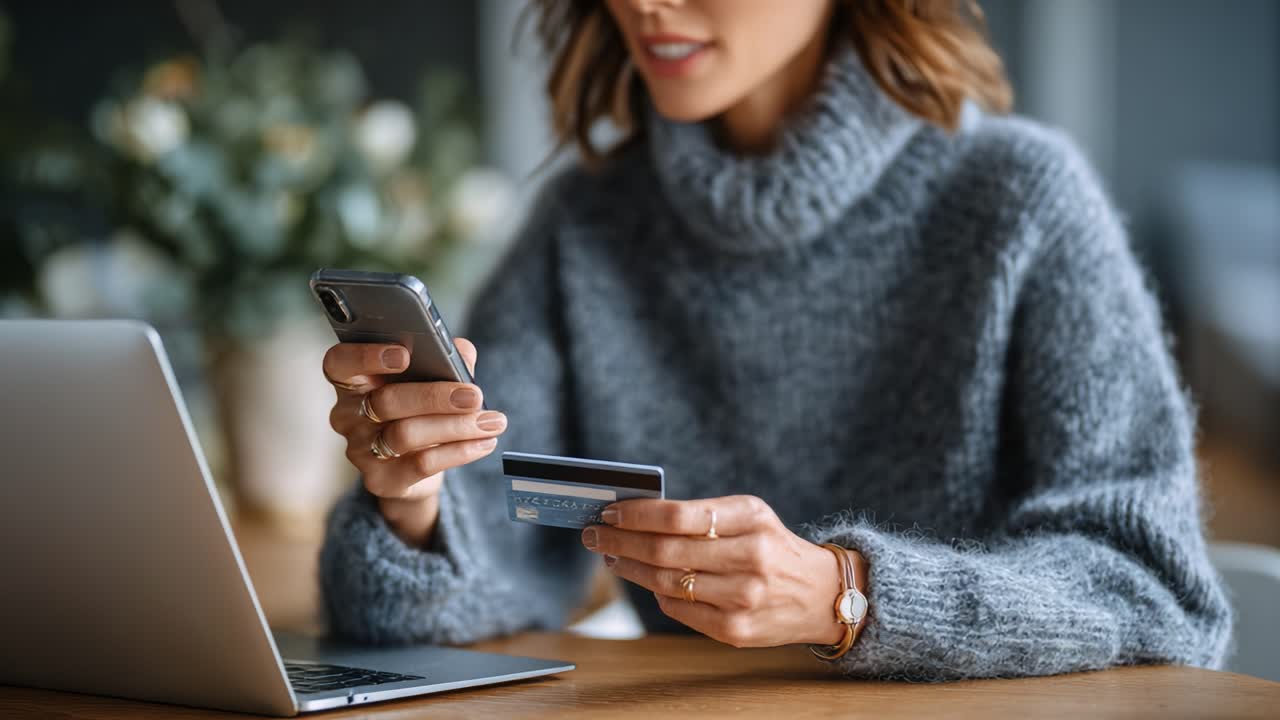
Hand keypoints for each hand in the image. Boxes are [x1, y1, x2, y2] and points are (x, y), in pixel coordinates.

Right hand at [323, 338, 505, 546]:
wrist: (417, 465)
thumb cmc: (421, 408)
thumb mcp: (432, 379)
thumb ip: (445, 359)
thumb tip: (463, 351)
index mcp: (353, 381)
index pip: (339, 363)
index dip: (366, 356)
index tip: (404, 353)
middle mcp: (348, 415)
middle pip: (385, 401)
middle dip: (435, 396)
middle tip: (475, 395)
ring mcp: (360, 450)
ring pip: (405, 435)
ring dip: (455, 427)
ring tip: (491, 422)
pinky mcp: (380, 480)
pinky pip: (421, 465)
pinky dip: (458, 452)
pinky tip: (483, 443)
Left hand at [581, 495, 849, 647]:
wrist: (821, 593)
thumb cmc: (773, 546)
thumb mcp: (750, 515)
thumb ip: (701, 514)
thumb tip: (635, 515)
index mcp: (751, 519)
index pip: (678, 516)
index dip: (636, 515)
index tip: (610, 512)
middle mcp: (750, 557)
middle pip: (665, 550)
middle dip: (620, 541)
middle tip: (595, 535)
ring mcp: (743, 597)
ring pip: (666, 583)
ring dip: (630, 569)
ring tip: (613, 557)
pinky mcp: (736, 629)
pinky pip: (679, 610)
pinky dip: (657, 594)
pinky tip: (647, 582)